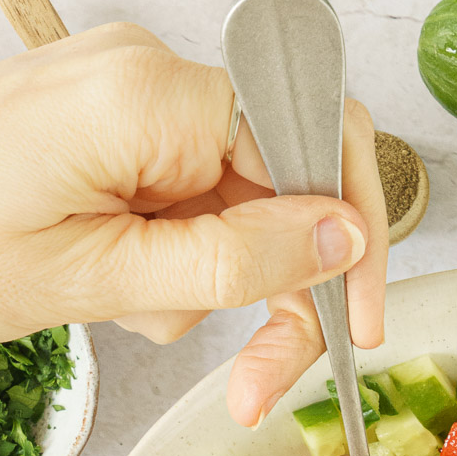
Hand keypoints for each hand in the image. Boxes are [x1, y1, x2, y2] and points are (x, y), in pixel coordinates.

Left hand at [0, 23, 387, 424]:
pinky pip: (195, 199)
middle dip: (282, 285)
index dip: (353, 238)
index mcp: (151, 98)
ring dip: (213, 282)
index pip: (315, 140)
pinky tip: (123, 288)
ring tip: (136, 313)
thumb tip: (343, 238)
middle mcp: (151, 78)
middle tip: (261, 377)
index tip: (357, 321)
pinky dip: (178, 262)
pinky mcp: (117, 130)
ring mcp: (134, 100)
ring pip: (243, 203)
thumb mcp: (99, 278)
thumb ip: (233, 258)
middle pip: (287, 180)